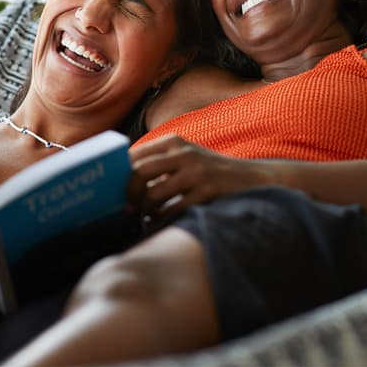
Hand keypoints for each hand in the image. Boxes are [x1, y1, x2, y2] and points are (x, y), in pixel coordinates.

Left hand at [128, 135, 265, 225]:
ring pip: (154, 195)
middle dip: (127, 195)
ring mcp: (197, 173)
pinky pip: (174, 211)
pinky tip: (159, 224)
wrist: (255, 178)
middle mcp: (184, 154)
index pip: (134, 154)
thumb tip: (121, 182)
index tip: (112, 190)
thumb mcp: (187, 157)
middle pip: (139, 173)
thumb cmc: (212, 171)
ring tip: (144, 218)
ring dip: (144, 211)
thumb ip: (160, 163)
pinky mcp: (208, 192)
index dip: (118, 174)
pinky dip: (162, 221)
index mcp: (174, 142)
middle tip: (125, 209)